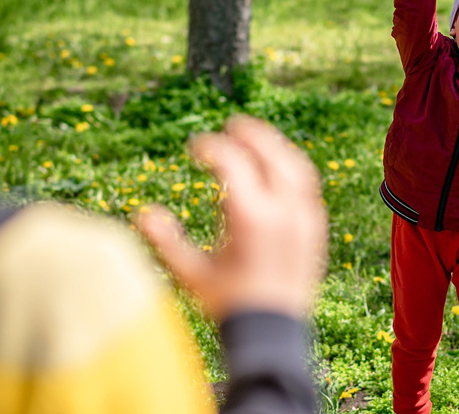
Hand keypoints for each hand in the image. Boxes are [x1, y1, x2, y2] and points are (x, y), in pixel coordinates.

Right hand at [137, 116, 326, 319]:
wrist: (274, 334)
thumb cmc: (229, 305)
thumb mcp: (191, 274)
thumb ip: (166, 242)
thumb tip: (142, 213)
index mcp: (251, 217)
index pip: (232, 162)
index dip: (211, 147)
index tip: (194, 147)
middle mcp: (283, 212)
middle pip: (270, 154)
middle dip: (250, 134)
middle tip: (232, 124)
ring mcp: (304, 219)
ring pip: (296, 166)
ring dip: (275, 146)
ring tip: (257, 139)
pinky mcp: (316, 229)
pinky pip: (308, 186)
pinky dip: (291, 168)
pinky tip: (278, 169)